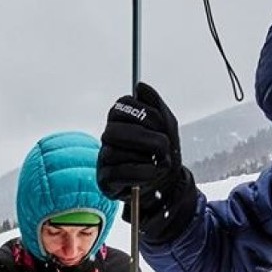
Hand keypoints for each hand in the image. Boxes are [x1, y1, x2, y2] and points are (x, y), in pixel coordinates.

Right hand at [97, 82, 196, 241]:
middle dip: (146, 139)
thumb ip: (155, 103)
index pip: (123, 106)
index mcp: (120, 118)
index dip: (146, 115)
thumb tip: (140, 86)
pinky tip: (152, 172)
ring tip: (159, 162)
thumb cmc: (162, 153)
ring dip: (145, 157)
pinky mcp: (105, 180)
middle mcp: (108, 136)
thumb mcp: (167, 124)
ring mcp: (104, 158)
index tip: (161, 126)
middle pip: (115, 130)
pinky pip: (119, 172)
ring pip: (116, 152)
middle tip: (164, 146)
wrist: (167, 184)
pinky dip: (141, 172)